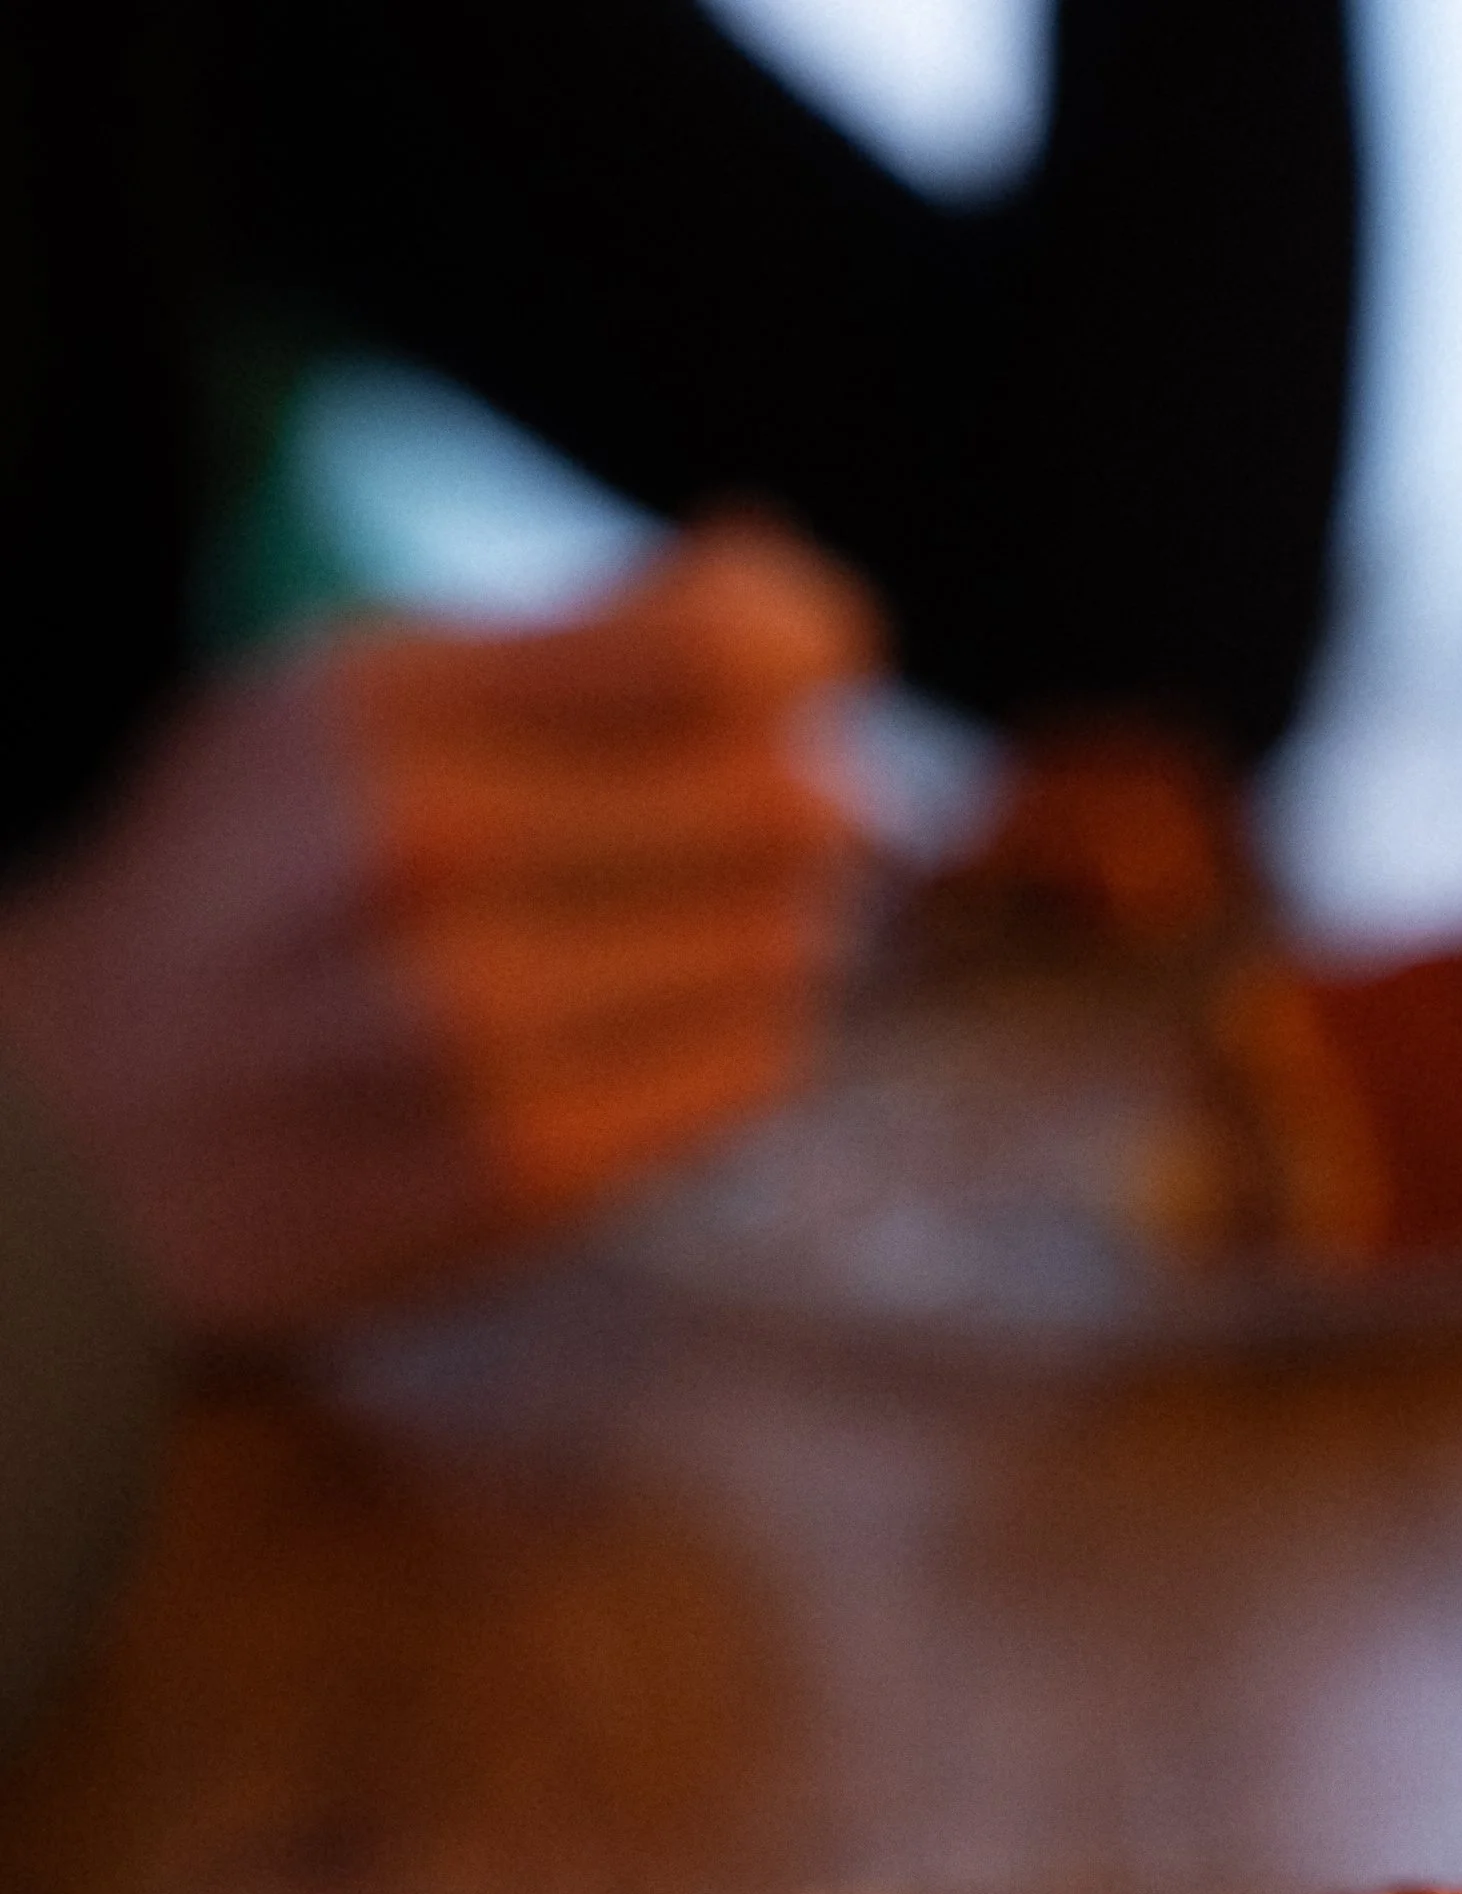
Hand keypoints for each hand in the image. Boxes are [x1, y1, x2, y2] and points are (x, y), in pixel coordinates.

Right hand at [0, 518, 878, 1336]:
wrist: (92, 1132)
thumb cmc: (261, 892)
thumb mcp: (357, 701)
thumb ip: (585, 642)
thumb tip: (796, 601)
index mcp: (388, 706)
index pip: (730, 648)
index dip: (811, 654)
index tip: (792, 687)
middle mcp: (430, 853)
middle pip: (792, 806)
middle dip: (799, 810)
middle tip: (735, 835)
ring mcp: (479, 1027)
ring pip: (789, 948)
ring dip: (769, 939)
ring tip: (670, 943)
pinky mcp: (528, 1166)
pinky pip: (751, 1074)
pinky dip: (733, 1043)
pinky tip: (648, 1036)